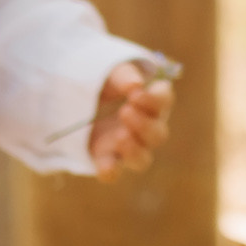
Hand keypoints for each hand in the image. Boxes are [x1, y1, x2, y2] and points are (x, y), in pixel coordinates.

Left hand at [88, 62, 173, 179]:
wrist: (80, 98)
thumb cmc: (107, 82)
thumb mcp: (113, 73)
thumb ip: (125, 76)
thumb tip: (135, 85)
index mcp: (152, 102)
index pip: (164, 101)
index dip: (154, 100)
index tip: (135, 95)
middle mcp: (146, 129)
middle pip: (158, 135)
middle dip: (144, 125)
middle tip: (125, 111)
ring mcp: (127, 148)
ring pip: (142, 160)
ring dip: (134, 150)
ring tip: (120, 135)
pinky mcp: (106, 159)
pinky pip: (113, 173)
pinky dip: (110, 171)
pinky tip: (106, 166)